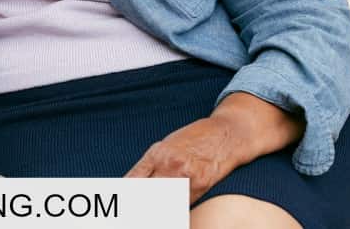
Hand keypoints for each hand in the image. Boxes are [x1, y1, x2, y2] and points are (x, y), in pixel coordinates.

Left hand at [125, 92, 303, 203]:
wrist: (226, 134)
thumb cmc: (194, 140)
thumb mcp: (165, 147)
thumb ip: (147, 167)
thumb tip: (129, 187)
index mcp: (156, 154)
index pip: (132, 181)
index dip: (125, 197)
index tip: (123, 204)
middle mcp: (168, 164)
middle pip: (146, 194)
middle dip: (140, 203)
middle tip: (131, 214)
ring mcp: (185, 176)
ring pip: (164, 202)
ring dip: (158, 208)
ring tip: (157, 208)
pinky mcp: (202, 185)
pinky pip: (182, 205)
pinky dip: (175, 210)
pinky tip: (172, 210)